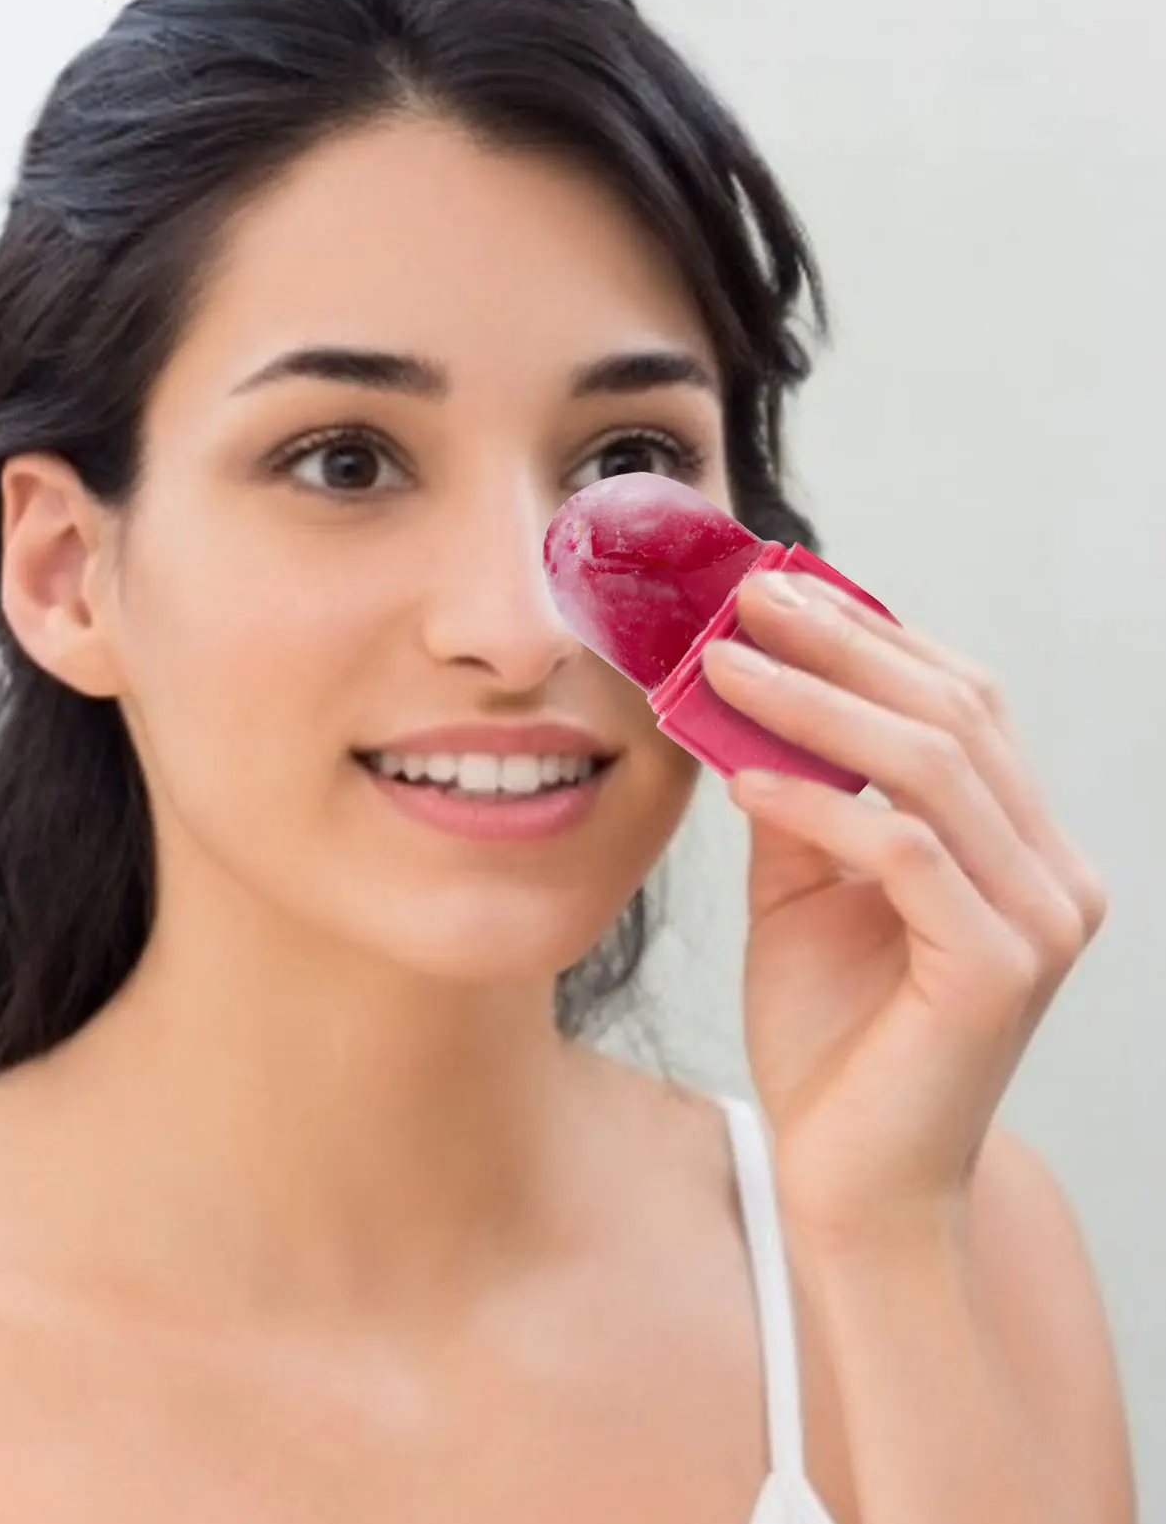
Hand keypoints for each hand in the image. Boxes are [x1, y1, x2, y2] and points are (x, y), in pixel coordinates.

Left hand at [698, 571, 1107, 1248]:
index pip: (956, 703)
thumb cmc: (829, 1035)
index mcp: (1015, 843)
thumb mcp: (803, 891)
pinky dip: (818, 803)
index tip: (773, 586)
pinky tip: (740, 776)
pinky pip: (902, 851)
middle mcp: (1049, 870)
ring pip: (930, 766)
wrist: (849, 1181)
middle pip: (951, 712)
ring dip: (815, 703)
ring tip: (720, 663)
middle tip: (744, 596)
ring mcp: (1037, 919)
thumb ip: (798, 798)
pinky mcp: (997, 970)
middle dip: (840, 643)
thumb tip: (744, 696)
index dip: (868, 634)